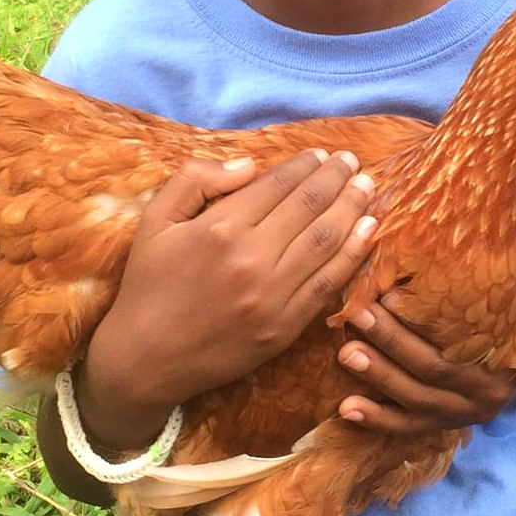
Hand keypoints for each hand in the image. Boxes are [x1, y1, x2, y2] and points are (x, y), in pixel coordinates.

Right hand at [81, 150, 376, 432]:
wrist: (146, 360)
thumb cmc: (148, 284)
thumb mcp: (154, 220)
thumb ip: (195, 180)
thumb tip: (248, 164)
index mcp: (219, 228)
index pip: (278, 185)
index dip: (305, 165)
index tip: (321, 154)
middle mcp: (251, 258)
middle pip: (309, 207)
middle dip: (336, 178)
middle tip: (353, 162)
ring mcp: (273, 296)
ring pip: (326, 241)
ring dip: (353, 209)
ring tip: (367, 187)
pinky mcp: (286, 327)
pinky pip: (329, 284)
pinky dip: (354, 254)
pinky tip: (368, 231)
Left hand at [335, 246, 515, 434]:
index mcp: (502, 367)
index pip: (454, 352)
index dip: (419, 330)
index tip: (387, 297)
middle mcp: (480, 399)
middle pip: (428, 373)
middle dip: (389, 345)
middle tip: (357, 315)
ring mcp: (456, 416)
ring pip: (413, 402)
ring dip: (377, 379)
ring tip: (344, 352)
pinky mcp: (437, 427)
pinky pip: (405, 429)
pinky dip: (376, 420)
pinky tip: (346, 408)